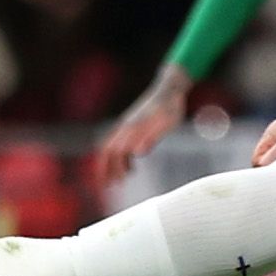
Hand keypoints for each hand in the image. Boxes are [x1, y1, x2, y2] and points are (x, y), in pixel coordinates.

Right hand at [96, 67, 192, 182]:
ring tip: (120, 182)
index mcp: (131, 127)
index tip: (115, 183)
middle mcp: (126, 126)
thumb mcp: (166, 123)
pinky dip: (122, 158)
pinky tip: (132, 168)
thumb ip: (151, 136)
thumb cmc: (170, 106)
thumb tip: (135, 152)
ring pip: (113, 147)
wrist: (170, 89)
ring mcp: (128, 125)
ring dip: (114, 165)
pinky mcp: (133, 126)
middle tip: (108, 187)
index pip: (113, 151)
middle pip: (107, 150)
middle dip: (105, 169)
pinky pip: (122, 144)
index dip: (111, 168)